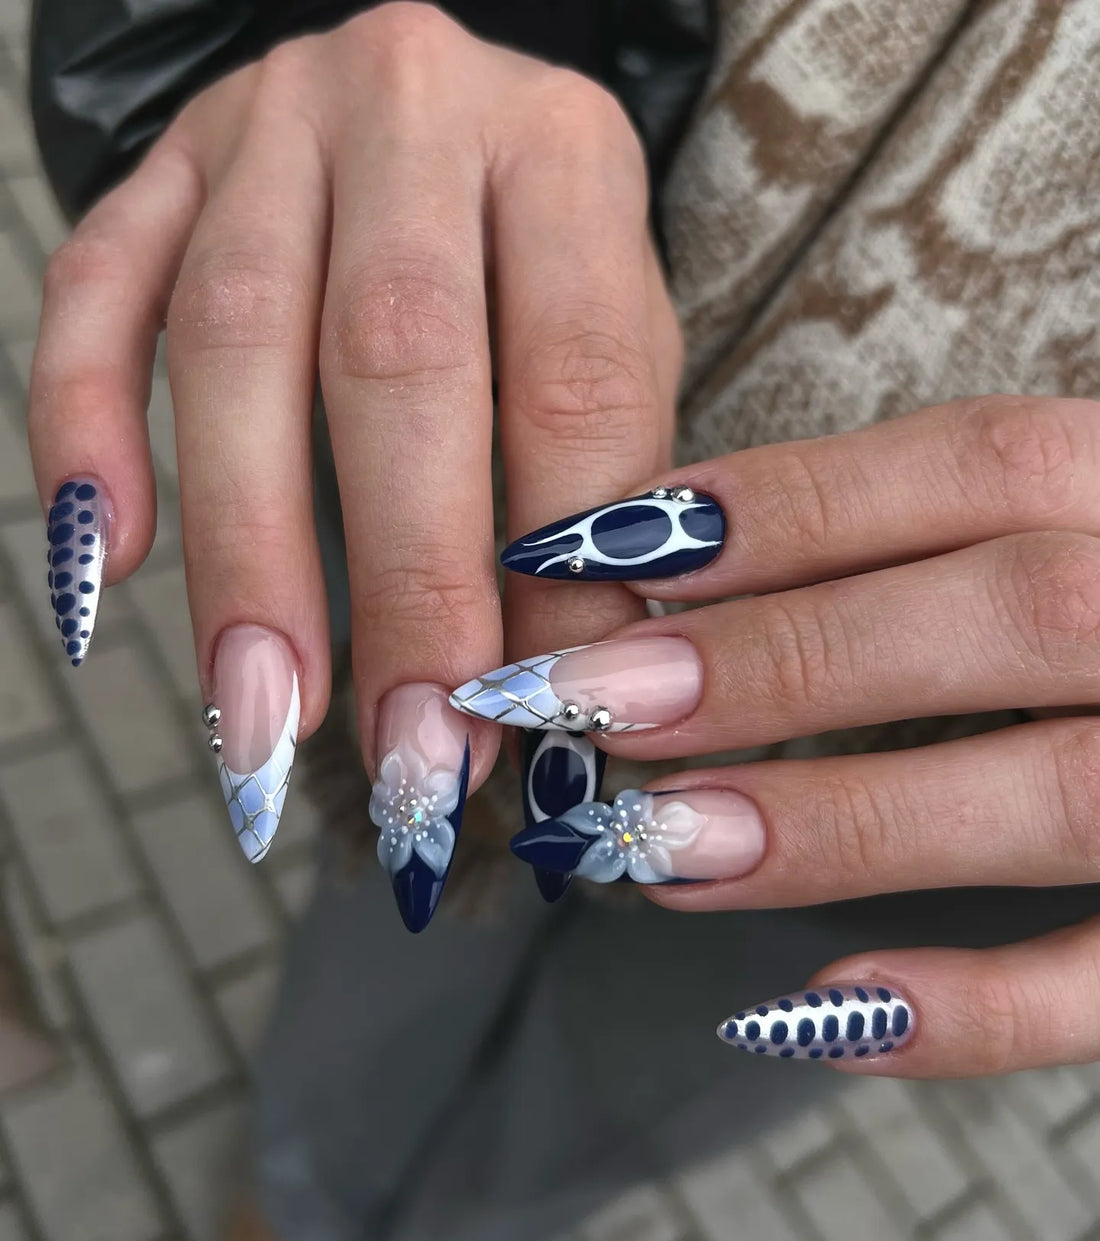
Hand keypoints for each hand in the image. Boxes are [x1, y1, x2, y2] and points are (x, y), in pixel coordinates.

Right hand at [29, 3, 679, 927]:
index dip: (555, 568)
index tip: (536, 717)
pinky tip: (106, 556)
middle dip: (403, 582)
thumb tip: (558, 684)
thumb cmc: (542, 259)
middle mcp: (414, 109)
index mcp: (564, 154)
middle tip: (408, 751)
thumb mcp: (616, 342)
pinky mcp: (162, 163)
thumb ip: (596, 482)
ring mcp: (270, 123)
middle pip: (397, 359)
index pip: (572, 380)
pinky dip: (84, 425)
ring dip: (247, 552)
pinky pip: (97, 288)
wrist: (442, 114)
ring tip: (262, 716)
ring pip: (234, 337)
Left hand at [454, 395, 1099, 1073]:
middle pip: (1012, 613)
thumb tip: (675, 576)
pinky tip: (825, 1010)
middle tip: (595, 698)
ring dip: (844, 822)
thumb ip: (917, 543)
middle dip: (786, 657)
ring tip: (657, 845)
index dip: (784, 503)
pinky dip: (982, 1010)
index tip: (605, 544)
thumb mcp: (1068, 526)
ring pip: (1061, 793)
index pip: (976, 461)